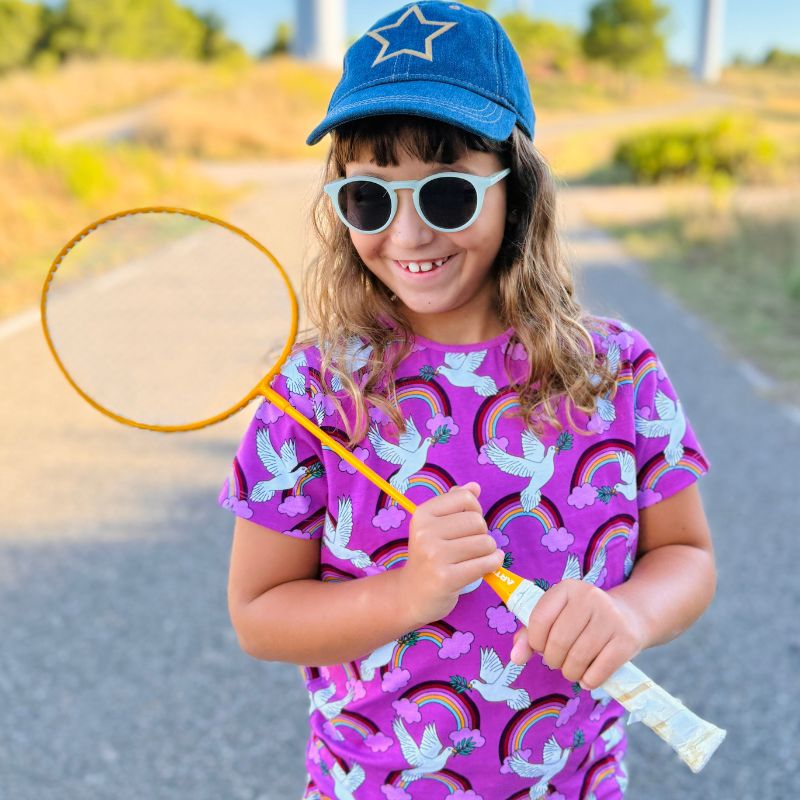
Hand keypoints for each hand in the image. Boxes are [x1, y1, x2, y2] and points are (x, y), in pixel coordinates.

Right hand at [400, 482, 504, 625]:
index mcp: (422, 514)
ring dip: (488, 551)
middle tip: (471, 546)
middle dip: (482, 533)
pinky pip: (485, 563)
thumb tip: (474, 486)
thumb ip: (454, 503)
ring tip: (476, 558)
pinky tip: (487, 566)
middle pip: (477, 521)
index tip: (467, 525)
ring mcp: (434, 555)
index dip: (474, 510)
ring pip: (485, 542)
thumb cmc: (428, 556)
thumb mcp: (434, 526)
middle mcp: (425, 532)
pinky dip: (493, 563)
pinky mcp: (446, 578)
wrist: (411, 595)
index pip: (465, 498)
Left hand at [509, 580, 644, 690]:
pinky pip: (599, 671)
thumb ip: (530, 634)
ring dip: (570, 672)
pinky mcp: (627, 639)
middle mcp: (589, 597)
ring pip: (578, 659)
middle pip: (558, 642)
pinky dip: (588, 680)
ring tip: (572, 669)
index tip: (540, 647)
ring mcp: (611, 617)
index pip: (539, 619)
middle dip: (553, 660)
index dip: (535, 642)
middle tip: (558, 661)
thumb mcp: (556, 617)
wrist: (629, 616)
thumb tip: (515, 657)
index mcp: (567, 588)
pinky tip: (588, 676)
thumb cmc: (582, 620)